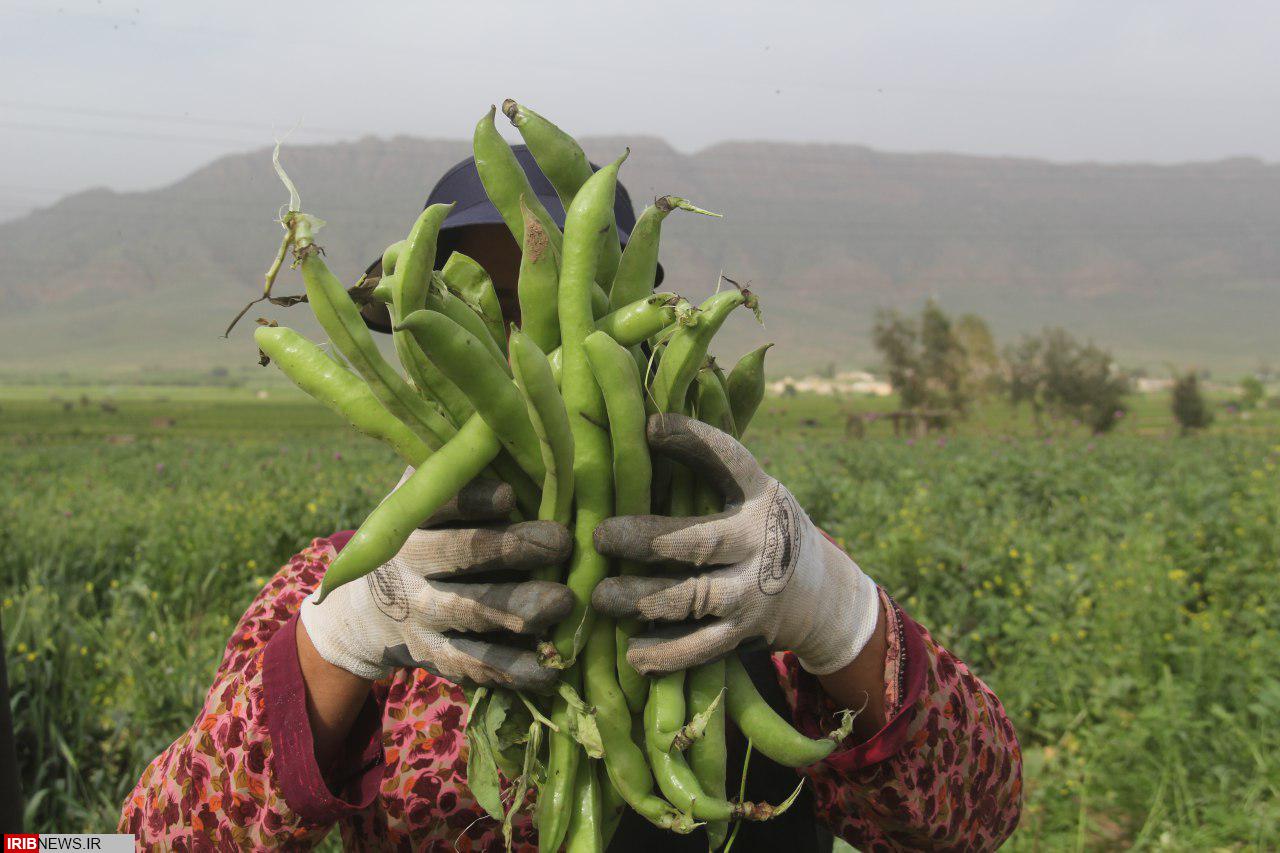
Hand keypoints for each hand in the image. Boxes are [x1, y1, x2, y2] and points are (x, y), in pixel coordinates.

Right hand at [301, 472, 572, 691]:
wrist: (367, 613)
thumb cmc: (430, 531)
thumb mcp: (433, 490)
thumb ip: (467, 452)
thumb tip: (514, 379)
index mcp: (415, 515)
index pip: (442, 501)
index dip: (475, 498)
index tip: (511, 493)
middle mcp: (411, 562)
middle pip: (458, 554)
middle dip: (509, 548)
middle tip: (560, 541)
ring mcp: (423, 613)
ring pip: (469, 610)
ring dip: (516, 608)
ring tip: (561, 603)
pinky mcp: (437, 656)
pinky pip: (474, 665)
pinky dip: (511, 669)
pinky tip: (548, 671)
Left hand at [590, 413, 878, 675]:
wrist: (821, 595)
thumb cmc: (759, 529)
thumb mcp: (751, 491)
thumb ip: (705, 468)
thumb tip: (638, 420)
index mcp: (760, 494)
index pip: (728, 460)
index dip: (691, 440)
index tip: (648, 427)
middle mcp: (760, 541)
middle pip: (700, 541)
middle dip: (647, 539)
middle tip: (601, 536)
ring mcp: (754, 592)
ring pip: (693, 599)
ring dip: (642, 600)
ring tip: (601, 597)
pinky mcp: (745, 633)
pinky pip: (701, 649)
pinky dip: (665, 654)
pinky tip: (632, 652)